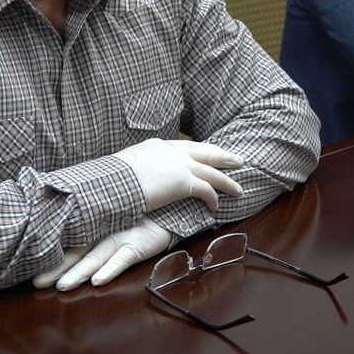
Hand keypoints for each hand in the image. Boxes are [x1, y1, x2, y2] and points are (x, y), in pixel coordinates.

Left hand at [31, 218, 170, 291]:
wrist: (167, 204)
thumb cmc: (138, 213)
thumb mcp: (114, 217)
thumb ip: (93, 224)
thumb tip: (64, 230)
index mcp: (94, 227)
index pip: (68, 242)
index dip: (50, 255)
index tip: (29, 266)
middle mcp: (102, 232)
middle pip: (76, 252)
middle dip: (57, 267)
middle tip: (37, 282)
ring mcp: (120, 237)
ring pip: (95, 257)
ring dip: (79, 272)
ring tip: (63, 285)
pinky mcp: (138, 243)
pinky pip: (122, 258)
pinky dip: (110, 269)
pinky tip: (97, 280)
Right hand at [113, 138, 244, 211]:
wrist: (117, 179)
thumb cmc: (115, 177)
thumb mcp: (128, 165)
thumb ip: (138, 168)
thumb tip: (135, 177)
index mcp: (159, 146)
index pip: (186, 147)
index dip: (200, 151)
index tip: (210, 153)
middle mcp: (174, 152)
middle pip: (206, 153)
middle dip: (224, 156)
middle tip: (238, 159)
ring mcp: (181, 166)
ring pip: (213, 172)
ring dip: (227, 181)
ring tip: (238, 189)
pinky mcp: (185, 182)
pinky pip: (207, 191)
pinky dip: (213, 199)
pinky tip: (216, 208)